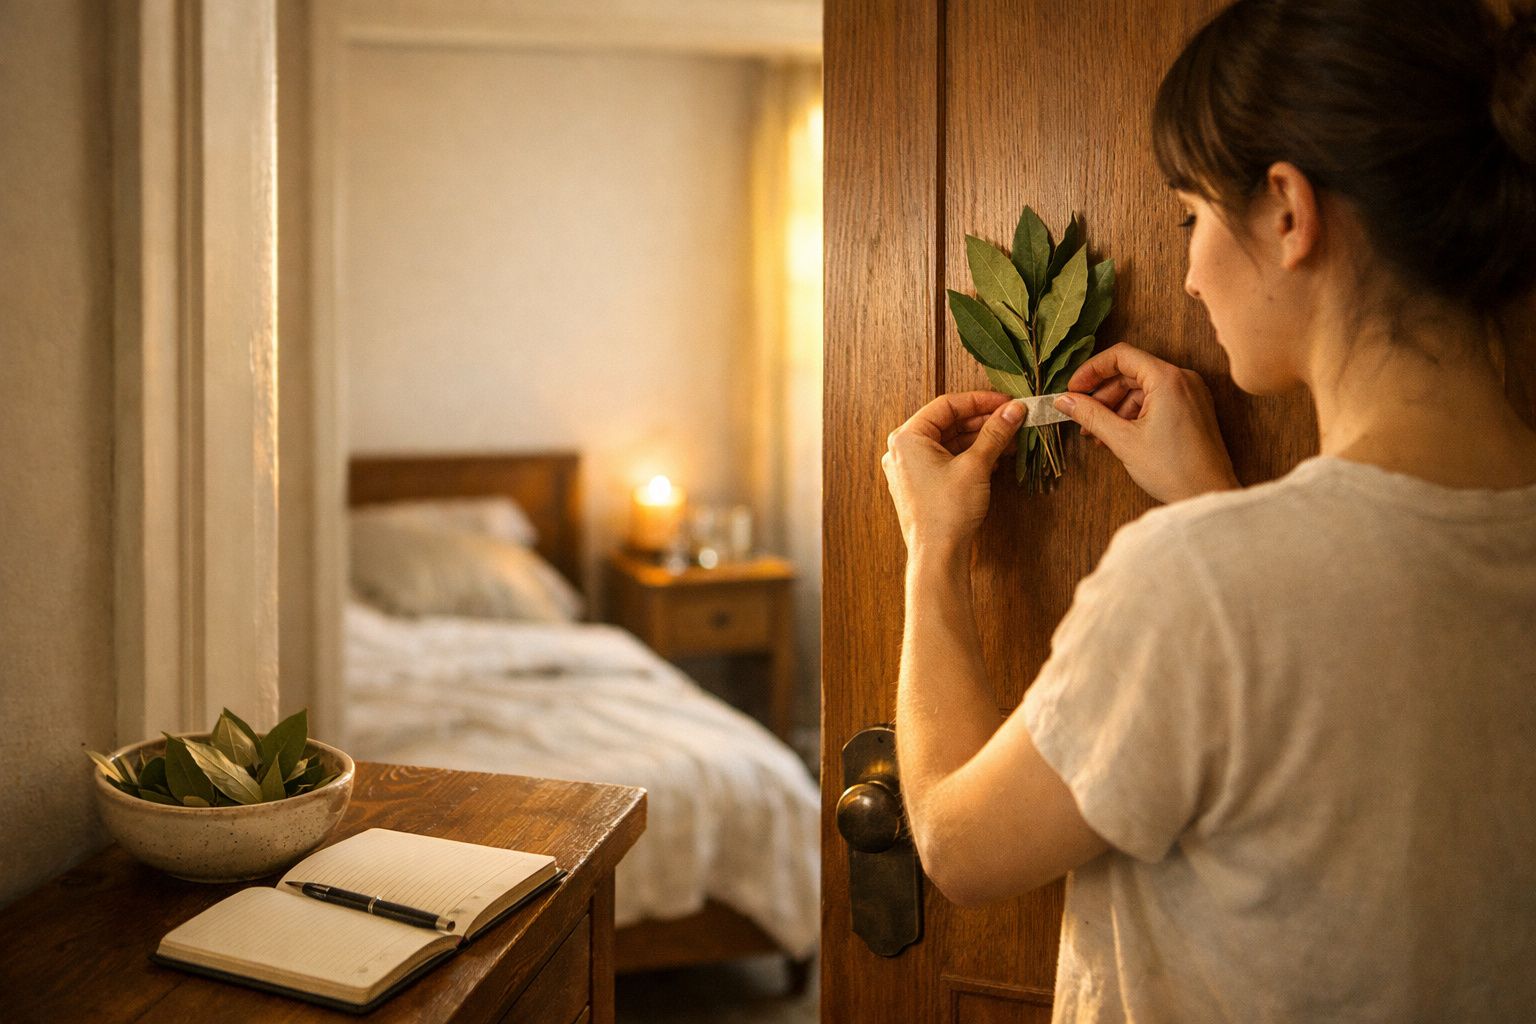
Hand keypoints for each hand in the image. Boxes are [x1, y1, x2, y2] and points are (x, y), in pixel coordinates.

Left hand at [881, 391, 1022, 555]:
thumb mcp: (975, 466)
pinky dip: (970, 457)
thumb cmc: (947, 512)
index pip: (947, 405)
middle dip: (983, 422)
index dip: (980, 401)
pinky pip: (947, 460)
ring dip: (980, 440)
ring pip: (950, 443)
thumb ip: (995, 433)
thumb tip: (1014, 410)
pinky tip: (996, 458)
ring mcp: (910, 468)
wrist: (937, 555)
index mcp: (907, 437)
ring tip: (1010, 438)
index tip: (1007, 402)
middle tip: (1013, 419)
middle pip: (948, 423)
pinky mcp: (921, 484)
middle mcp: (903, 450)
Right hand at [1052, 342, 1237, 502]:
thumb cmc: (1173, 469)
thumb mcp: (1123, 440)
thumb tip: (1064, 400)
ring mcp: (1190, 393)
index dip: (1092, 370)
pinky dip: (1134, 413)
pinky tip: (1118, 435)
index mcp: (1168, 379)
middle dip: (1102, 394)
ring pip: (1141, 388)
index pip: (1121, 356)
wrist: (1208, 495)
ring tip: (1097, 433)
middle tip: (1081, 416)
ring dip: (1116, 407)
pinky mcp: (1192, 408)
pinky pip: (1156, 400)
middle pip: (1130, 372)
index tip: (1073, 389)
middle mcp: (1182, 379)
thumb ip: (1091, 415)